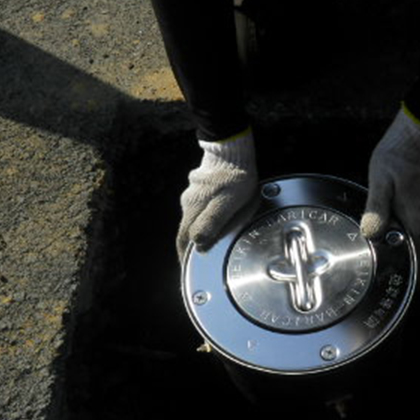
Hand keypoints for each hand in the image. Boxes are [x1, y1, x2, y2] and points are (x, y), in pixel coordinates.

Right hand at [177, 130, 257, 260]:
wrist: (233, 150)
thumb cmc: (235, 179)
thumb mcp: (227, 206)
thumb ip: (212, 225)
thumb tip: (198, 245)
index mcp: (193, 210)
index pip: (184, 240)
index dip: (185, 257)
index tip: (187, 269)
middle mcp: (188, 202)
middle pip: (187, 230)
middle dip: (191, 246)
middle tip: (199, 259)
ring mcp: (193, 192)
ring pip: (193, 218)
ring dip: (198, 231)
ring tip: (209, 242)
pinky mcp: (200, 185)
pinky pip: (200, 207)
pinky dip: (204, 217)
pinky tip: (214, 218)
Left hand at [360, 106, 419, 277]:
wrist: (413, 133)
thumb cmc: (395, 156)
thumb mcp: (379, 182)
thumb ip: (376, 208)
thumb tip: (371, 233)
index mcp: (411, 210)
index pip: (418, 245)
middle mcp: (419, 206)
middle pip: (412, 234)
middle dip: (404, 248)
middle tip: (392, 259)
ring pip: (408, 218)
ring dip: (397, 225)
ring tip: (381, 227)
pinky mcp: (416, 187)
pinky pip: (408, 205)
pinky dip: (398, 210)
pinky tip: (386, 202)